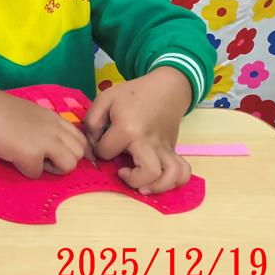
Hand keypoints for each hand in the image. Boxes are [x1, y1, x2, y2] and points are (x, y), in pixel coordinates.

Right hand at [0, 80, 88, 178]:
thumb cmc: (1, 110)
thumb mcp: (33, 115)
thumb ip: (47, 128)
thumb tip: (52, 148)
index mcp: (55, 119)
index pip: (82, 140)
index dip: (73, 152)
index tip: (59, 155)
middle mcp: (55, 129)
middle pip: (79, 154)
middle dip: (64, 161)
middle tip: (43, 158)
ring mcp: (44, 142)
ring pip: (69, 165)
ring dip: (52, 169)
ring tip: (33, 161)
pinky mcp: (30, 155)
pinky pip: (37, 174)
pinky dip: (25, 170)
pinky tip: (14, 158)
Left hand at [83, 67, 193, 194]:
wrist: (165, 87)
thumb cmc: (132, 94)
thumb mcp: (105, 98)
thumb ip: (91, 121)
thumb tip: (93, 145)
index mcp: (127, 128)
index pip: (106, 152)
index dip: (98, 149)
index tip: (101, 141)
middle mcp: (148, 141)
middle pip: (147, 172)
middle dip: (132, 180)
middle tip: (123, 172)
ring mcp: (164, 148)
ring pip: (170, 176)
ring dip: (156, 186)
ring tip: (142, 186)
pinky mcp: (173, 150)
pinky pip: (182, 172)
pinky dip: (174, 182)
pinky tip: (159, 181)